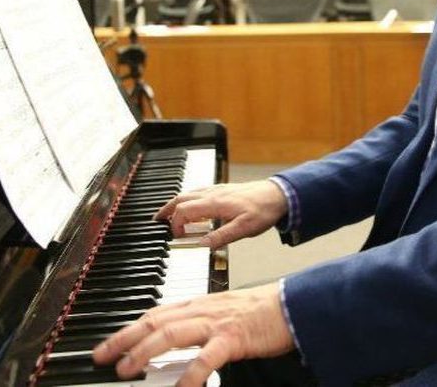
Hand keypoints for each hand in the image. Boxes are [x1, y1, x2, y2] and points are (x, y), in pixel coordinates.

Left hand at [92, 283, 294, 385]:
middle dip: (124, 339)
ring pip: (171, 334)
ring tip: (126, 369)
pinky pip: (206, 358)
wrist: (293, 305)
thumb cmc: (261, 312)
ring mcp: (216, 323)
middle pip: (154, 321)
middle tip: (102, 357)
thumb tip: (173, 341)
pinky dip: (190, 374)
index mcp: (199, 304)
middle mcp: (202, 310)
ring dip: (144, 352)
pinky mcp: (233, 338)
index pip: (155, 314)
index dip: (128, 329)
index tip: (108, 345)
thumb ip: (198, 325)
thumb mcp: (223, 313)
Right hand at [154, 180, 287, 248]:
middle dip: (167, 210)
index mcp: (214, 203)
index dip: (175, 225)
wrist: (279, 194)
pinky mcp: (223, 189)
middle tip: (157, 221)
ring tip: (167, 214)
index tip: (177, 238)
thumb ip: (221, 237)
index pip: (184, 211)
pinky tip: (191, 206)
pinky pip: (198, 191)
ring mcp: (217, 189)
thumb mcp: (243, 229)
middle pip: (181, 199)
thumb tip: (200, 245)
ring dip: (175, 203)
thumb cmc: (264, 210)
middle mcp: (212, 193)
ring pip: (188, 193)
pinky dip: (188, 199)